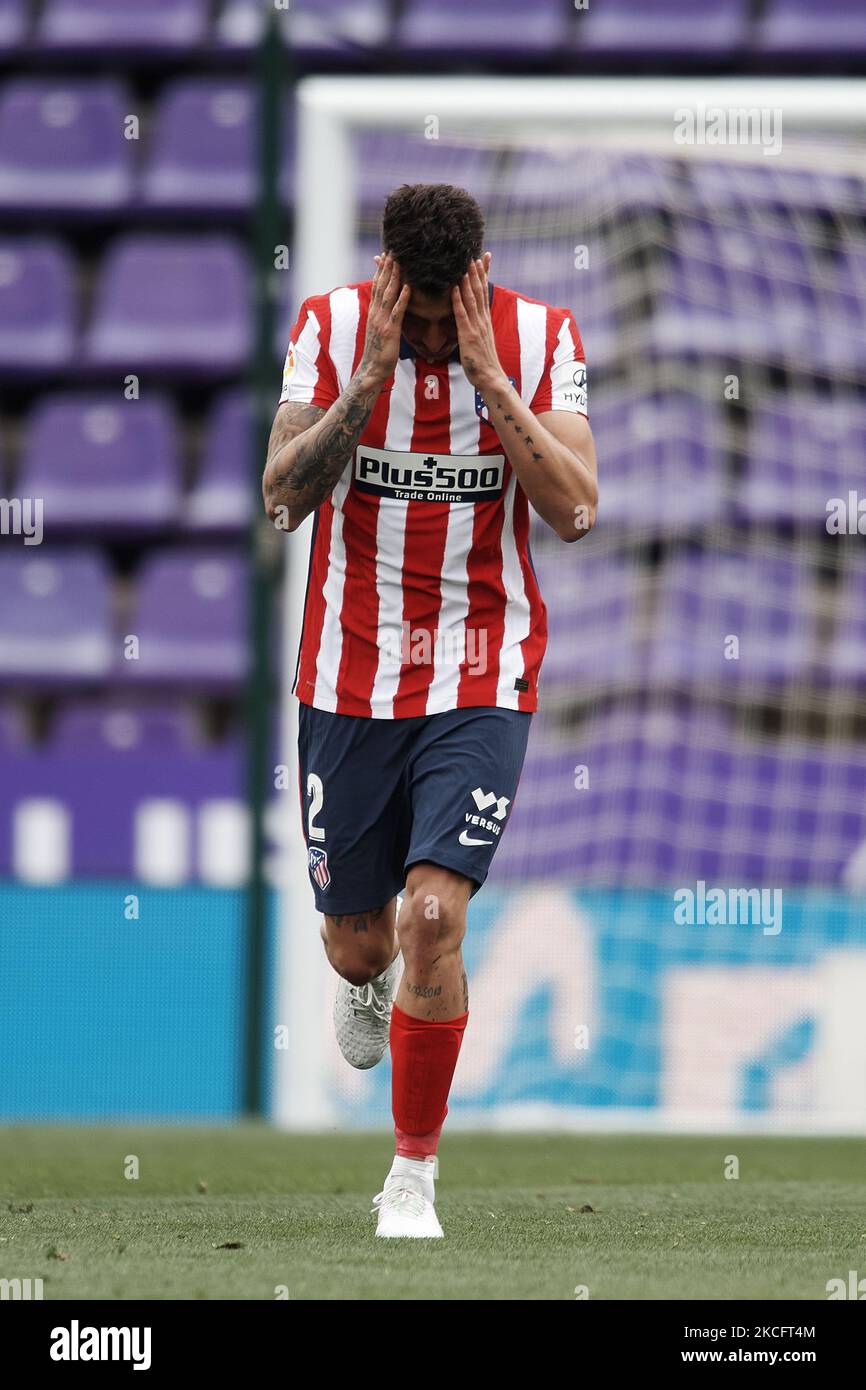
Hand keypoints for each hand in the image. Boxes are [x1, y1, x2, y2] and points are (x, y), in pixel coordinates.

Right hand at [359, 252, 409, 385]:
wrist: (372, 370)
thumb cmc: (378, 352)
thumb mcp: (379, 330)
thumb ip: (383, 316)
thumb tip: (387, 307)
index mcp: (374, 312)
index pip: (377, 286)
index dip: (381, 270)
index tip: (385, 255)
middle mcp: (376, 313)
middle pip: (381, 285)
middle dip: (386, 267)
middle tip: (392, 249)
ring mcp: (382, 321)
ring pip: (388, 294)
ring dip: (394, 276)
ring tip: (399, 261)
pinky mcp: (390, 331)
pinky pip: (397, 312)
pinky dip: (402, 298)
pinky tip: (408, 287)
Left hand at [451, 256, 506, 393]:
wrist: (490, 377)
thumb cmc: (482, 361)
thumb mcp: (480, 339)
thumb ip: (476, 326)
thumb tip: (472, 319)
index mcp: (484, 319)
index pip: (484, 291)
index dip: (483, 274)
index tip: (482, 258)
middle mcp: (482, 319)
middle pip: (479, 290)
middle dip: (477, 271)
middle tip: (473, 252)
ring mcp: (476, 326)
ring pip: (472, 298)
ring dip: (468, 280)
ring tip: (465, 263)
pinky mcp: (468, 335)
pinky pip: (462, 315)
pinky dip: (458, 300)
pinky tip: (455, 288)